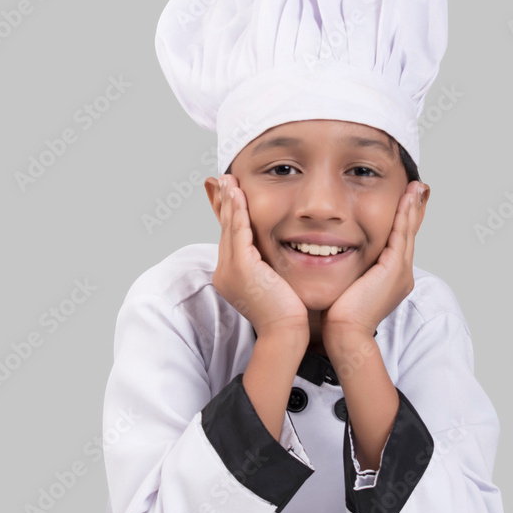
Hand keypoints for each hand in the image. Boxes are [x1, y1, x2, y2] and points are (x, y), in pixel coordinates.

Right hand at [212, 175, 309, 340]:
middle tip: (225, 178)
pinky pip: (238, 232)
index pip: (229, 238)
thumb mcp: (273, 283)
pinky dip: (238, 211)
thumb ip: (268, 267)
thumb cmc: (287, 313)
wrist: (286, 333)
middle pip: (224, 229)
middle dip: (224, 202)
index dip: (228, 214)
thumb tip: (273, 256)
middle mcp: (224, 272)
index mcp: (230, 276)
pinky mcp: (241, 268)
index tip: (231, 193)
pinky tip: (239, 194)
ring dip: (229, 200)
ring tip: (229, 180)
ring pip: (228, 227)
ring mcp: (230, 270)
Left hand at [320, 181, 427, 342]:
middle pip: (409, 234)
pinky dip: (404, 215)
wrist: (345, 334)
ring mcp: (400, 272)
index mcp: (391, 279)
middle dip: (413, 209)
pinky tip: (405, 198)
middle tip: (416, 186)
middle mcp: (401, 274)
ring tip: (414, 186)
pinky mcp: (394, 269)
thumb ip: (348, 270)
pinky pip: (401, 235)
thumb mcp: (347, 285)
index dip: (403, 220)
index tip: (404, 200)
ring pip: (408, 231)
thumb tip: (334, 256)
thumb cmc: (339, 316)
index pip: (399, 242)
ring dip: (411, 206)